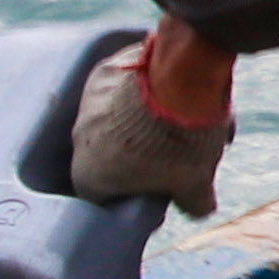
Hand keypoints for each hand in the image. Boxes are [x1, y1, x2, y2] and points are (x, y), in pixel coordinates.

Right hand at [69, 25, 235, 218]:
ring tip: (190, 114)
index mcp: (90, 177)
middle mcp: (79, 141)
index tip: (163, 186)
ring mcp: (87, 103)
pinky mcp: (103, 71)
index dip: (135, 193)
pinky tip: (178, 86)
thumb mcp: (195, 181)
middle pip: (114, 153)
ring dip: (147, 118)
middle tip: (183, 146)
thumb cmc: (178, 140)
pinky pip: (124, 85)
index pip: (107, 195)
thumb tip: (200, 207)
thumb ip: (194, 202)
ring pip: (119, 117)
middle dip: (147, 152)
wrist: (177, 82)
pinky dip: (147, 87)